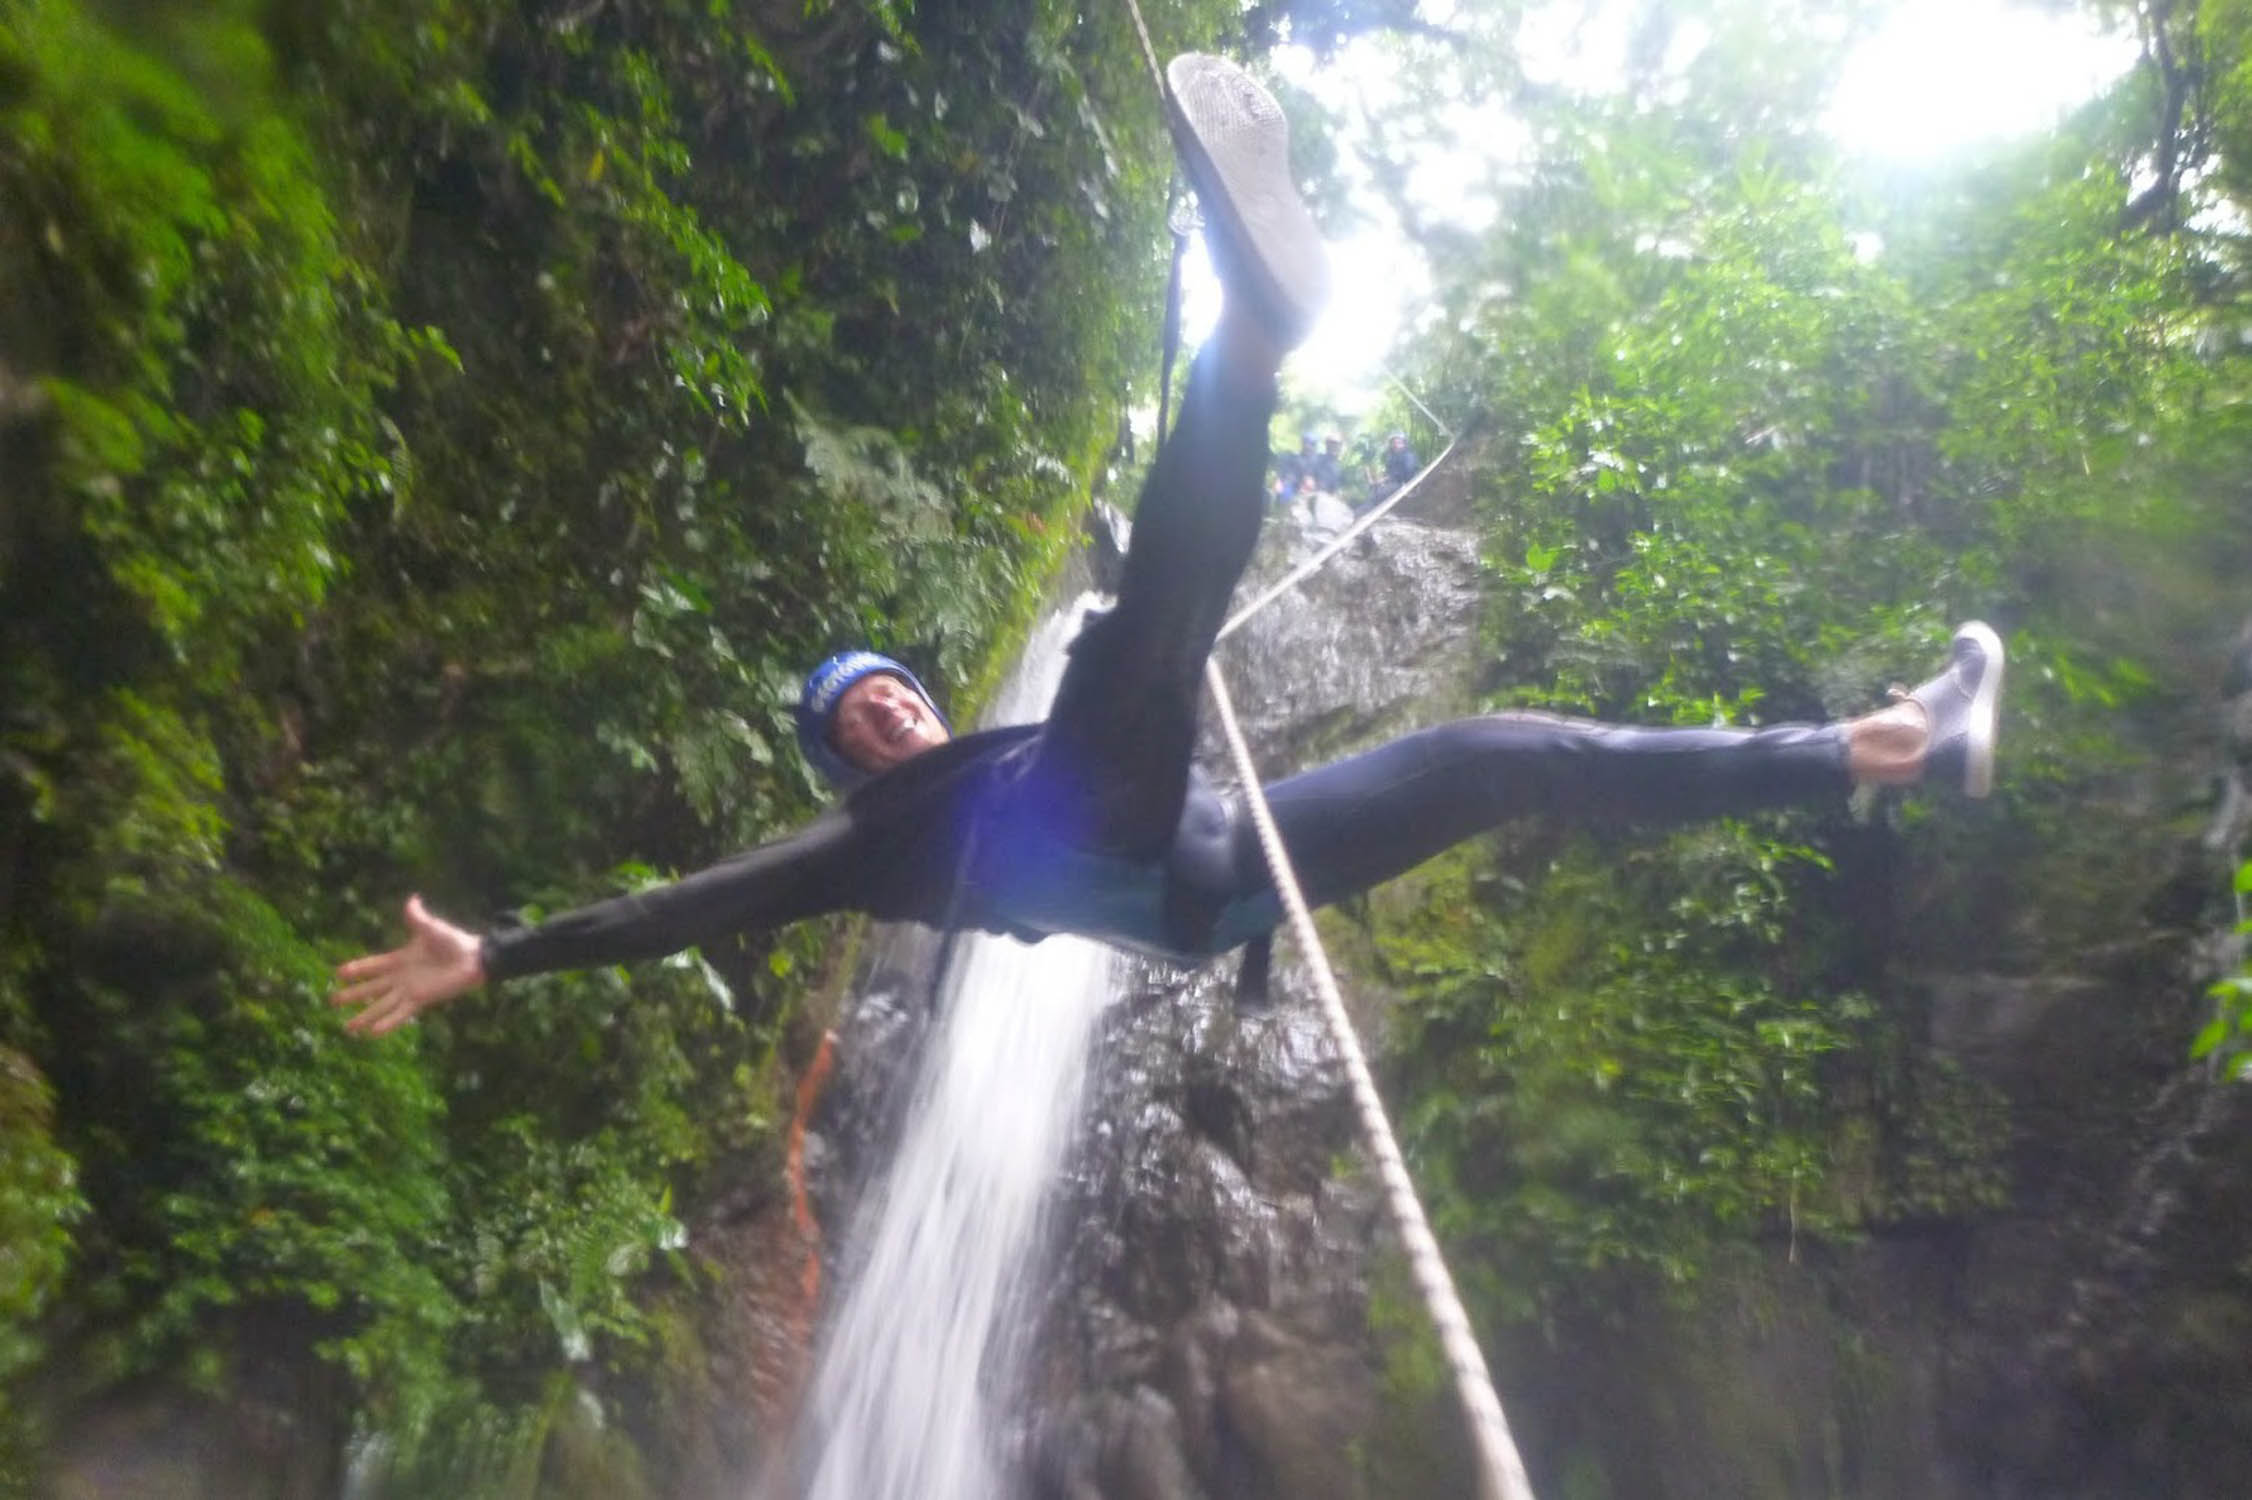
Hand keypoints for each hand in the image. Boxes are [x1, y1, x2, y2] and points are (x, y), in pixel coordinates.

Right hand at [331, 896, 486, 1036]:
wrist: (474, 958)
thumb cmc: (453, 942)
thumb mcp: (431, 927)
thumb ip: (417, 917)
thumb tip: (412, 898)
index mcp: (400, 959)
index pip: (373, 966)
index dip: (357, 969)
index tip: (338, 973)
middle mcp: (401, 978)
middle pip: (371, 988)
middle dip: (352, 995)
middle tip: (332, 1001)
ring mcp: (409, 991)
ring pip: (381, 1005)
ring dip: (364, 1016)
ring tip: (348, 1028)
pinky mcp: (420, 1000)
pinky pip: (400, 1013)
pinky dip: (388, 1023)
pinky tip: (373, 1033)